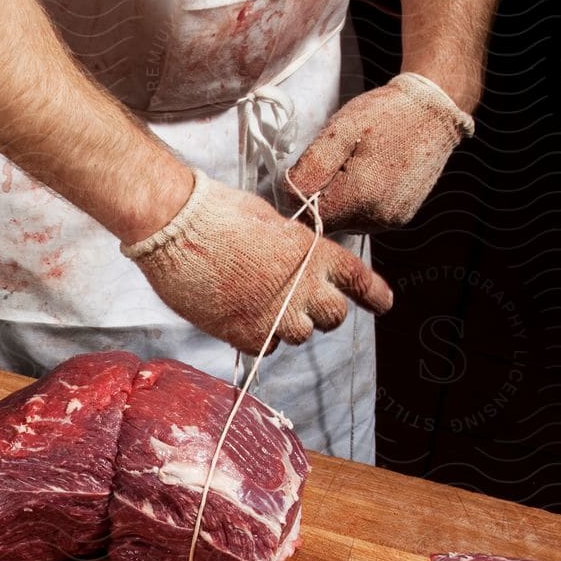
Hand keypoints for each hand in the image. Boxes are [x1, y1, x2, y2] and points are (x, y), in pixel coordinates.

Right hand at [121, 170, 393, 353]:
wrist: (177, 227)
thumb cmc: (218, 213)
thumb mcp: (270, 222)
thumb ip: (293, 248)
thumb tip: (292, 265)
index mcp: (314, 252)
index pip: (358, 280)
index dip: (374, 295)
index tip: (383, 304)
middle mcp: (304, 288)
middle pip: (333, 317)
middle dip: (321, 311)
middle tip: (297, 303)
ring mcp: (277, 315)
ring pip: (299, 335)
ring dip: (285, 324)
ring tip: (257, 303)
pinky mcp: (247, 334)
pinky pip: (265, 348)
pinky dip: (256, 336)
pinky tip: (237, 314)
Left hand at [283, 73, 473, 233]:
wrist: (434, 112)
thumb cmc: (385, 115)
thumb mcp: (339, 131)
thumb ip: (310, 167)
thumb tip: (288, 196)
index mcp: (360, 198)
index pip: (308, 218)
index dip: (300, 196)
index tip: (309, 171)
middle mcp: (376, 218)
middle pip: (327, 221)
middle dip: (321, 196)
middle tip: (334, 161)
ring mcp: (390, 221)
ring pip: (344, 221)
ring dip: (340, 199)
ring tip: (355, 165)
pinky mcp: (399, 218)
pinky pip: (363, 218)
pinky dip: (358, 201)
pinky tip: (368, 175)